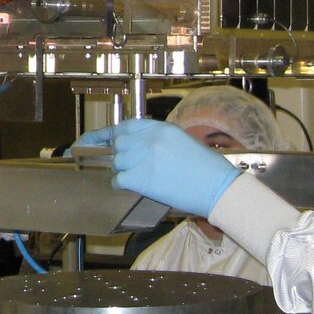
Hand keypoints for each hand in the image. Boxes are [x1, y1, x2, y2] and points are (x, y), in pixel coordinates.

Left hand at [78, 119, 238, 218]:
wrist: (217, 186)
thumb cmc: (207, 168)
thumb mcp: (182, 142)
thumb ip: (158, 140)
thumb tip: (139, 147)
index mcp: (161, 128)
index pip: (126, 126)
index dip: (109, 134)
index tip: (96, 140)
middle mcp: (149, 139)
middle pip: (119, 143)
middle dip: (120, 154)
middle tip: (125, 164)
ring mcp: (144, 157)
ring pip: (118, 161)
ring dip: (123, 170)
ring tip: (137, 177)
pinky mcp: (141, 177)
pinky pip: (119, 178)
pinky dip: (121, 184)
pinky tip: (131, 187)